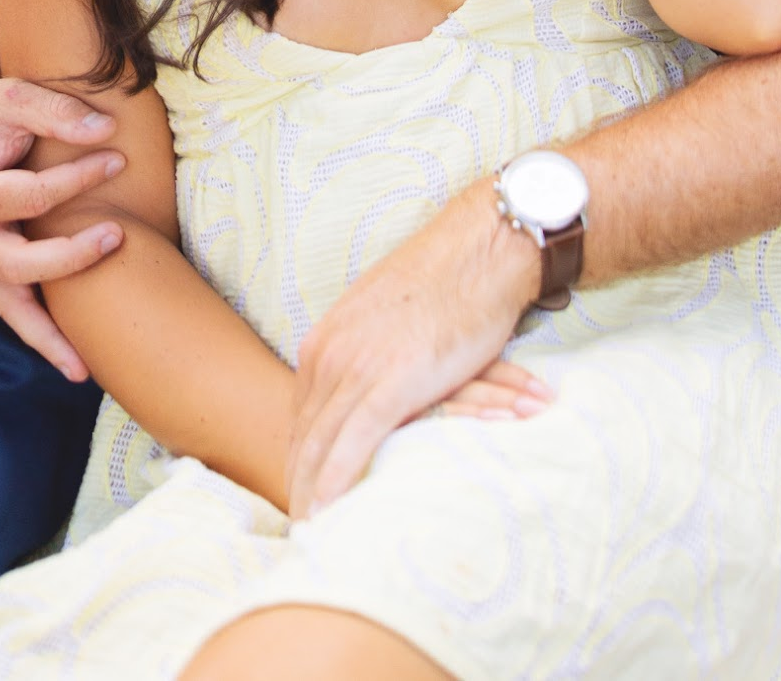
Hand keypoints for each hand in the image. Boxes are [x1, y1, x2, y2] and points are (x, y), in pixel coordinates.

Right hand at [0, 31, 124, 380]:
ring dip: (46, 338)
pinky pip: (9, 304)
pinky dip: (37, 329)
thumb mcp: (12, 94)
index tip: (119, 158)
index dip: (77, 179)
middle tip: (117, 238)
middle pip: (16, 267)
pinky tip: (69, 355)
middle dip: (70, 259)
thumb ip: (57, 113)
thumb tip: (106, 133)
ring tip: (83, 371)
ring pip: (7, 307)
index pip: (30, 198)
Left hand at [288, 181, 540, 518]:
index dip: (300, 457)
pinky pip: (351, 445)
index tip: (302, 490)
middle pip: (304, 436)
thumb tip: (366, 384)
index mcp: (326, 338)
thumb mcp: (387, 318)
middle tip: (300, 526)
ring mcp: (358, 367)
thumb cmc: (447, 281)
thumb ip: (366, 353)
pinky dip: (337, 484)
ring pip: (320, 447)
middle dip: (298, 483)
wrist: (482, 248)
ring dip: (312, 494)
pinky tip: (331, 513)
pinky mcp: (390, 382)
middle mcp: (331, 353)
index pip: (302, 414)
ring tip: (312, 533)